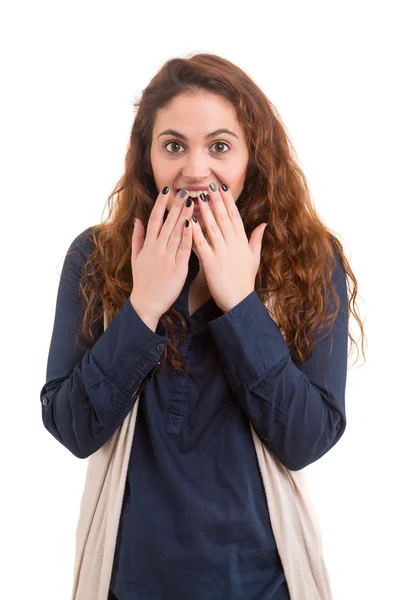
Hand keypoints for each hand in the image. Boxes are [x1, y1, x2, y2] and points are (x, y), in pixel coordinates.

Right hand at [130, 188, 193, 318]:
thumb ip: (137, 238)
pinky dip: (187, 236)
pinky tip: (192, 225)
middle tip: (185, 190)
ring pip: (176, 232)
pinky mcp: (177, 268)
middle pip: (167, 222)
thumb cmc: (142, 282)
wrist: (146, 303)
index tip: (167, 190)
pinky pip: (183, 249)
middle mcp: (157, 249)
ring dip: (183, 216)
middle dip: (176, 205)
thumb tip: (137, 220)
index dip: (160, 203)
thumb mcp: (136, 258)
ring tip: (192, 201)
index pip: (154, 219)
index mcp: (148, 245)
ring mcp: (167, 258)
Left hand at [191, 183, 266, 312]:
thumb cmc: (244, 281)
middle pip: (223, 218)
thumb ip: (256, 240)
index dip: (227, 201)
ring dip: (205, 211)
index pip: (234, 217)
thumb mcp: (254, 258)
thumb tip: (263, 224)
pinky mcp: (211, 263)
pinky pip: (202, 244)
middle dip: (216, 200)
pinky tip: (188, 221)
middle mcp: (233, 245)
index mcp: (242, 242)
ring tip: (198, 197)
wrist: (238, 302)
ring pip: (212, 227)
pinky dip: (194, 232)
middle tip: (208, 185)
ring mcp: (222, 253)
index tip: (221, 188)